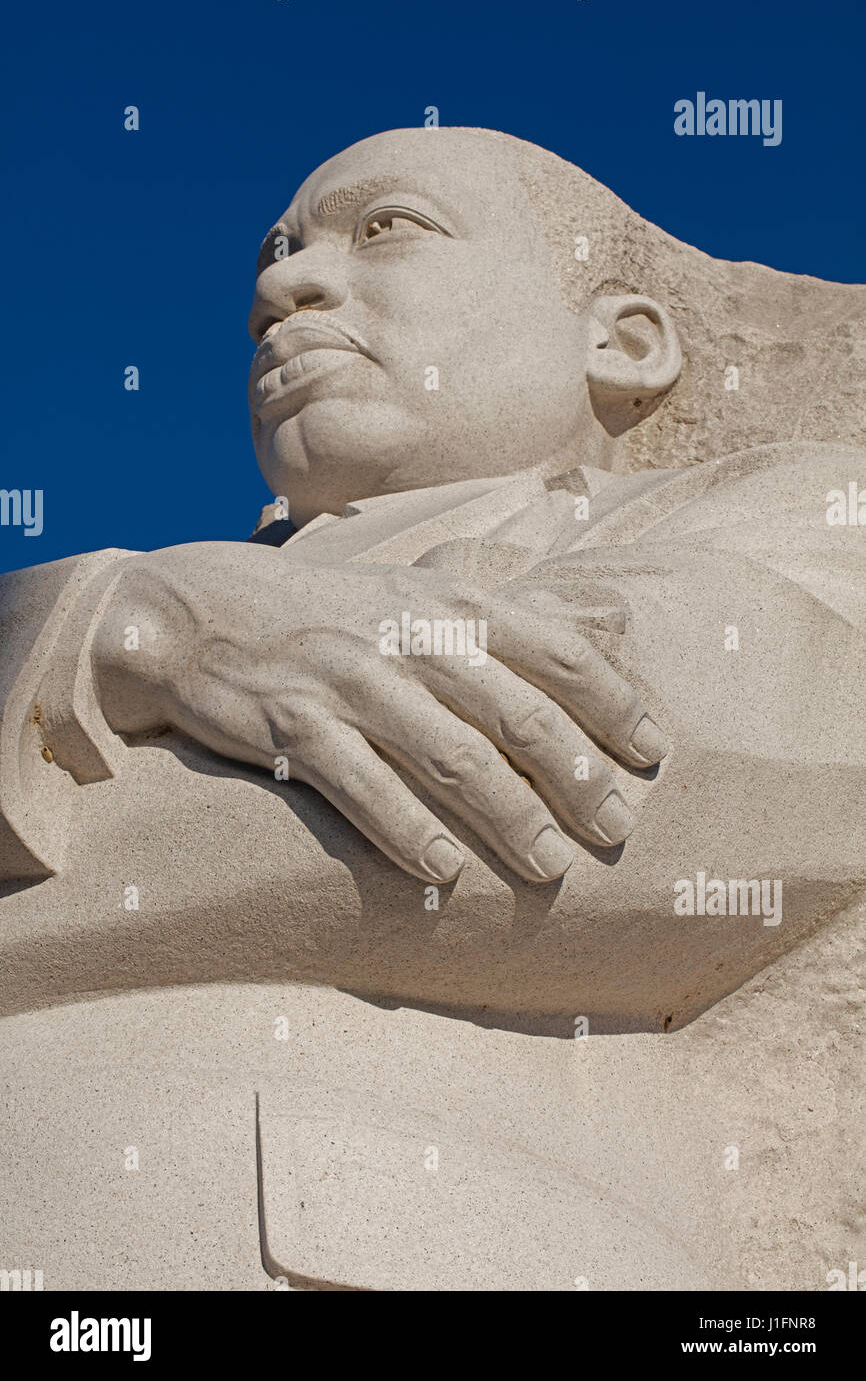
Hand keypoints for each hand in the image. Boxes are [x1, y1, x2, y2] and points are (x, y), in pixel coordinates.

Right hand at [92, 543, 666, 884]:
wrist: (198, 610)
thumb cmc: (332, 613)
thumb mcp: (420, 592)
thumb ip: (506, 615)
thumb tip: (613, 628)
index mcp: (450, 602)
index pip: (558, 651)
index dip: (616, 703)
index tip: (656, 752)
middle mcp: (410, 637)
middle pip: (519, 714)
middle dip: (578, 777)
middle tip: (618, 829)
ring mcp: (351, 681)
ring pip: (452, 757)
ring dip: (510, 817)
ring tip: (551, 868)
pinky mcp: (294, 726)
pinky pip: (363, 788)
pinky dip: (407, 831)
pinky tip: (445, 870)